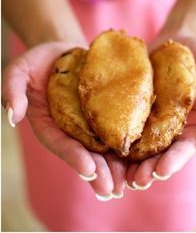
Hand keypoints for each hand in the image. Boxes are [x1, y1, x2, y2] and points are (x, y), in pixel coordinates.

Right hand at [2, 42, 125, 199]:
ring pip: (103, 148)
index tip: (88, 169)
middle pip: (85, 153)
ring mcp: (89, 122)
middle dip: (98, 171)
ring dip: (115, 166)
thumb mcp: (20, 71)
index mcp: (49, 124)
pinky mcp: (105, 112)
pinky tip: (141, 154)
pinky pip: (117, 128)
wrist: (63, 49)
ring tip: (129, 182)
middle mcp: (70, 128)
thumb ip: (13, 90)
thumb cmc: (38, 61)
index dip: (73, 157)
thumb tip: (12, 115)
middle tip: (111, 189)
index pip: (61, 144)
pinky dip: (127, 142)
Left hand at [127, 32, 195, 188]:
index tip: (161, 170)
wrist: (180, 39)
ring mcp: (150, 116)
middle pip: (158, 152)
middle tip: (136, 180)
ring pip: (138, 143)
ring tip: (119, 173)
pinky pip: (124, 120)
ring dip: (129, 160)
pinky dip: (116, 134)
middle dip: (148, 167)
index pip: (183, 149)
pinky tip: (105, 145)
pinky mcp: (133, 104)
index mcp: (192, 126)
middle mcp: (169, 127)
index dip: (174, 161)